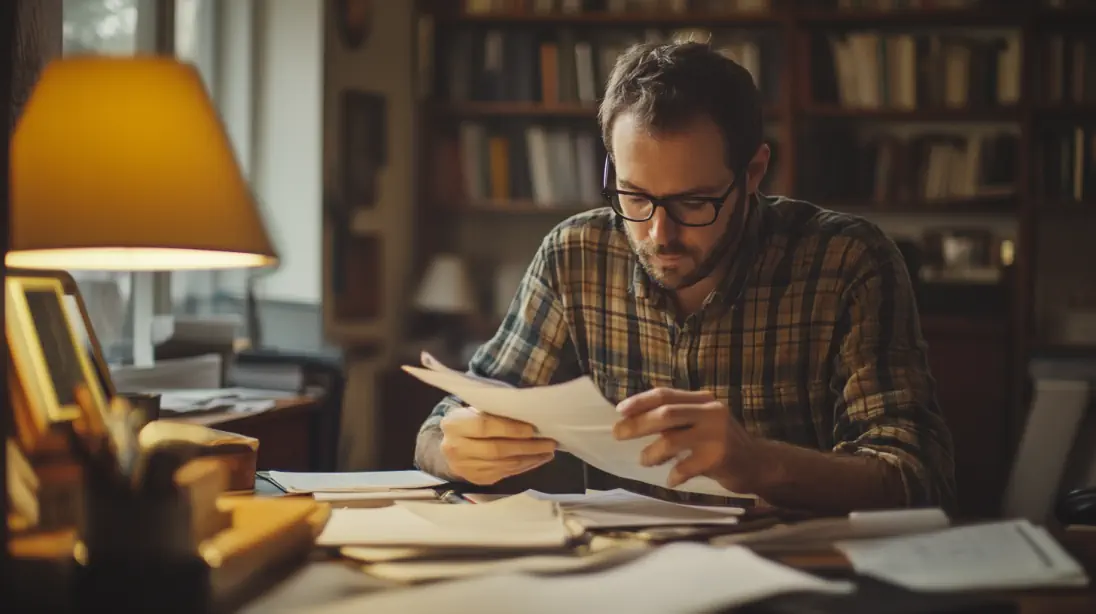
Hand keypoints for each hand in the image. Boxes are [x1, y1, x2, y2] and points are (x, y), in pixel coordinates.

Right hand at [439, 406, 556, 484]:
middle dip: (526, 447)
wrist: (451, 445)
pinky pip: (505, 473)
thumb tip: (529, 417)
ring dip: (529, 459)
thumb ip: (495, 413)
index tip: (532, 429)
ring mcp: (465, 468)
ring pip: (503, 465)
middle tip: (549, 443)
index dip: (510, 429)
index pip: (484, 427)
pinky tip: (537, 459)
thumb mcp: (475, 410)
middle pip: (496, 450)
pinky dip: (524, 466)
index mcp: (455, 425)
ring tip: (548, 451)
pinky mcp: (476, 479)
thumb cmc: (469, 421)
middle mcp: (456, 448)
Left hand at [612, 388, 758, 491]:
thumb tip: (635, 420)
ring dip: (652, 453)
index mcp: (703, 400)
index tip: (620, 410)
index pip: (665, 394)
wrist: (760, 463)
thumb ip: (677, 419)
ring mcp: (717, 434)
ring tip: (645, 460)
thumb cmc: (722, 444)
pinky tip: (671, 480)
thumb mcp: (702, 423)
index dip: (640, 401)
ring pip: (672, 440)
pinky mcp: (720, 457)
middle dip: (637, 424)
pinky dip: (674, 475)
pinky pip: (685, 467)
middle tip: (618, 434)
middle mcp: (711, 412)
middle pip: (665, 414)